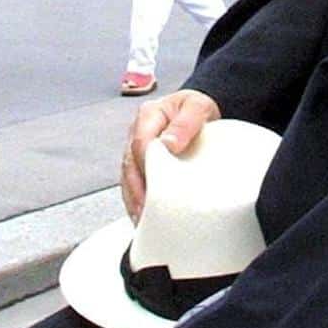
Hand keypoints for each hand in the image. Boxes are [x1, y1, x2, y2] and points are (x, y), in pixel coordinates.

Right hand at [122, 90, 219, 218]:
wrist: (199, 112)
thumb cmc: (197, 108)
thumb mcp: (198, 108)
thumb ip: (186, 123)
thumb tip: (170, 143)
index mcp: (149, 115)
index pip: (140, 143)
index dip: (145, 165)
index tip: (154, 184)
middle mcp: (138, 132)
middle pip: (130, 165)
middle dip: (136, 190)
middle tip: (146, 211)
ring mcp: (137, 149)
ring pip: (128, 177)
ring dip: (134, 199)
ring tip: (142, 220)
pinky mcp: (142, 164)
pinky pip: (133, 183)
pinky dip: (137, 200)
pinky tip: (143, 216)